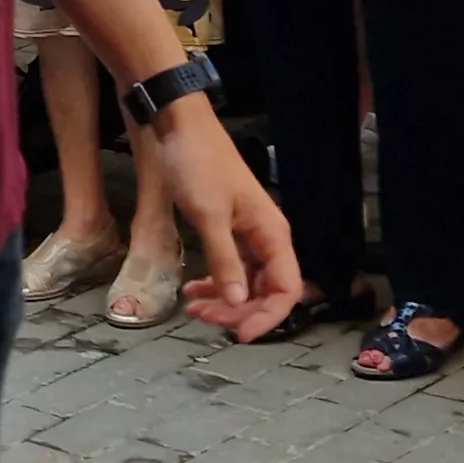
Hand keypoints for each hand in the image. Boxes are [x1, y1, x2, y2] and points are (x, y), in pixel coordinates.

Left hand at [150, 104, 307, 339]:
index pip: (286, 289)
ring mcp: (246, 234)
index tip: (238, 336)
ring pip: (245, 282)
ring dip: (223, 300)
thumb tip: (237, 304)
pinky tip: (192, 291)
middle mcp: (266, 237)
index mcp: (272, 233)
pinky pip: (229, 267)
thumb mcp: (208, 216)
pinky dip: (214, 282)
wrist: (177, 126)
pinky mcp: (226, 229)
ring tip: (192, 308)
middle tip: (202, 319)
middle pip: (266, 290)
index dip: (267, 317)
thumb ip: (225, 261)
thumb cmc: (197, 164)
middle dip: (238, 311)